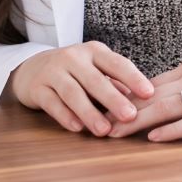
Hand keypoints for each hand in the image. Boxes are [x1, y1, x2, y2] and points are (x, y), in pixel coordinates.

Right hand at [7, 41, 153, 135]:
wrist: (32, 68)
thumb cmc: (73, 71)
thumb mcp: (94, 70)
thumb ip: (114, 83)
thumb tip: (139, 100)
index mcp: (93, 51)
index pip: (116, 63)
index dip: (133, 77)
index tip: (149, 93)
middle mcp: (73, 57)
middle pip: (95, 79)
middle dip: (113, 99)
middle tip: (130, 116)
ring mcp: (53, 71)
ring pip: (73, 92)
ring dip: (90, 112)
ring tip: (104, 131)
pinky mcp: (38, 88)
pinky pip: (52, 102)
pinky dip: (65, 116)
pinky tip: (77, 128)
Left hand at [105, 56, 181, 141]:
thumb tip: (165, 96)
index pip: (151, 83)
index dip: (125, 96)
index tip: (102, 106)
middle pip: (153, 96)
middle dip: (122, 111)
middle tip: (98, 124)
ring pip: (167, 108)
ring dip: (138, 122)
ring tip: (115, 133)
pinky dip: (172, 131)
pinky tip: (155, 138)